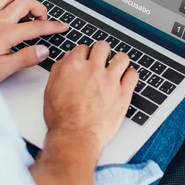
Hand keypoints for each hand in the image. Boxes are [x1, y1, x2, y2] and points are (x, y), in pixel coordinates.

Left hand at [0, 0, 68, 82]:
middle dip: (39, 8)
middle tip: (44, 19)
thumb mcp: (2, 70)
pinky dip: (4, 1)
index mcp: (6, 33)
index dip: (53, 26)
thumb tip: (43, 50)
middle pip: (25, 2)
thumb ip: (25, 58)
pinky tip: (5, 10)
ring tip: (26, 12)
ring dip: (21, 1)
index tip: (63, 26)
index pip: (37, 26)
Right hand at [43, 41, 138, 156]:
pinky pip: (133, 75)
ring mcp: (110, 81)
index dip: (85, 54)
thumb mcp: (51, 89)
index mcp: (74, 66)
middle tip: (102, 60)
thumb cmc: (61, 118)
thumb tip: (67, 58)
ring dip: (119, 61)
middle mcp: (93, 70)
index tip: (87, 59)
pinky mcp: (123, 93)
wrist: (74, 137)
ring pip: (122, 57)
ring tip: (116, 68)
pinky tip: (125, 80)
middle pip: (103, 47)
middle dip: (102, 52)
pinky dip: (130, 75)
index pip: (83, 48)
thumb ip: (59, 70)